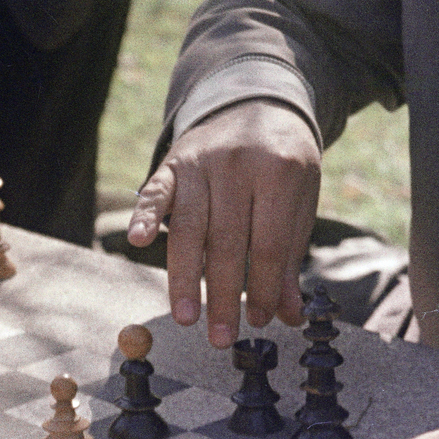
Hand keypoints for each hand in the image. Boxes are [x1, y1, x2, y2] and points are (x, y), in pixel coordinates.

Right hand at [128, 98, 320, 347]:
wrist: (255, 101)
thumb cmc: (280, 164)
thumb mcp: (298, 202)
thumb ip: (289, 255)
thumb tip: (290, 315)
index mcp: (280, 171)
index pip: (268, 243)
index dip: (264, 287)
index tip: (260, 320)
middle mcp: (238, 163)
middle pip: (227, 242)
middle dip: (224, 295)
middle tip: (221, 337)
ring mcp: (201, 161)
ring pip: (189, 228)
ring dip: (185, 277)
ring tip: (186, 317)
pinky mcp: (172, 163)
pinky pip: (155, 193)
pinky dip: (145, 216)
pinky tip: (139, 241)